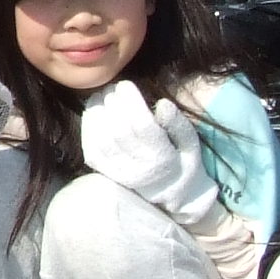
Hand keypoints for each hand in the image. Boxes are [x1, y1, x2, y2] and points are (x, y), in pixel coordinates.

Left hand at [78, 82, 221, 224]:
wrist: (171, 194)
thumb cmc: (183, 162)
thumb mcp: (191, 144)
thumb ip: (178, 125)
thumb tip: (163, 104)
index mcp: (163, 159)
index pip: (142, 126)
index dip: (131, 102)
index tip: (126, 84)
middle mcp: (139, 167)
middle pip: (119, 130)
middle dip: (113, 104)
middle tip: (114, 88)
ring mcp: (120, 172)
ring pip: (102, 140)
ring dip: (98, 113)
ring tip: (102, 95)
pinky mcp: (107, 173)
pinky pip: (91, 150)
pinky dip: (88, 128)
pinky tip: (93, 111)